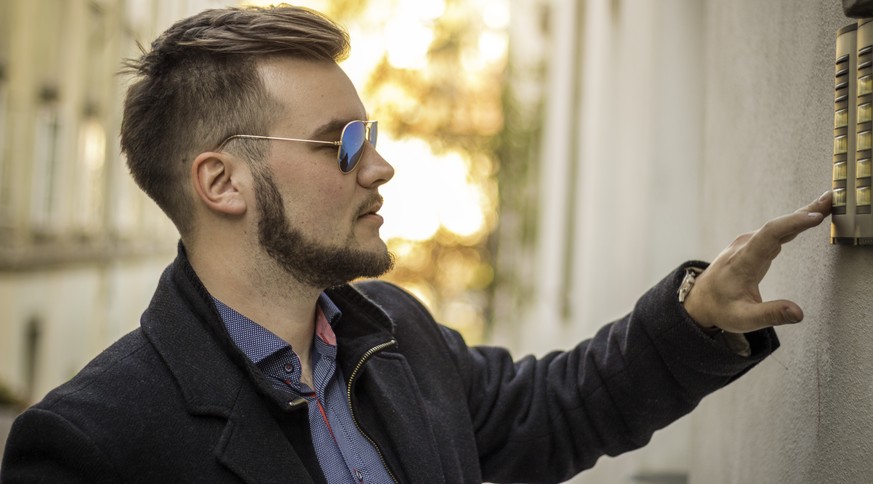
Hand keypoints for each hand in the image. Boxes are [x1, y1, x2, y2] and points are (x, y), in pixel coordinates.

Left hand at [683, 191, 832, 332]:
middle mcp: (745, 247)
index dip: (792, 224)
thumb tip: (798, 313)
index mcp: (743, 261)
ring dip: (802, 215)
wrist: (700, 300)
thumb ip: (771, 315)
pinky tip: (809, 217)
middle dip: (804, 212)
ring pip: (777, 226)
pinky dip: (794, 223)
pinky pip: (775, 231)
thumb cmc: (721, 309)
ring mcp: (748, 244)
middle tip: (830, 199)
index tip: (815, 217)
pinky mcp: (752, 245)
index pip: (769, 235)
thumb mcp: (743, 319)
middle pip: (776, 226)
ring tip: (827, 204)